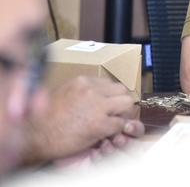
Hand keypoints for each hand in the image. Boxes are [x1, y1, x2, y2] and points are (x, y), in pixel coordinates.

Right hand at [22, 76, 144, 166]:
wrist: (34, 137)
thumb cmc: (43, 119)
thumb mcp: (62, 94)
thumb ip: (80, 92)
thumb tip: (95, 94)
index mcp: (82, 81)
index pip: (109, 83)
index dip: (110, 96)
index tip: (106, 105)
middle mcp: (91, 89)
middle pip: (122, 90)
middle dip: (120, 103)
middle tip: (113, 114)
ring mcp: (97, 106)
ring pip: (126, 104)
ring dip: (122, 115)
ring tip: (111, 123)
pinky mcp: (100, 124)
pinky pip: (120, 124)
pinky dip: (116, 130)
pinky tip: (104, 134)